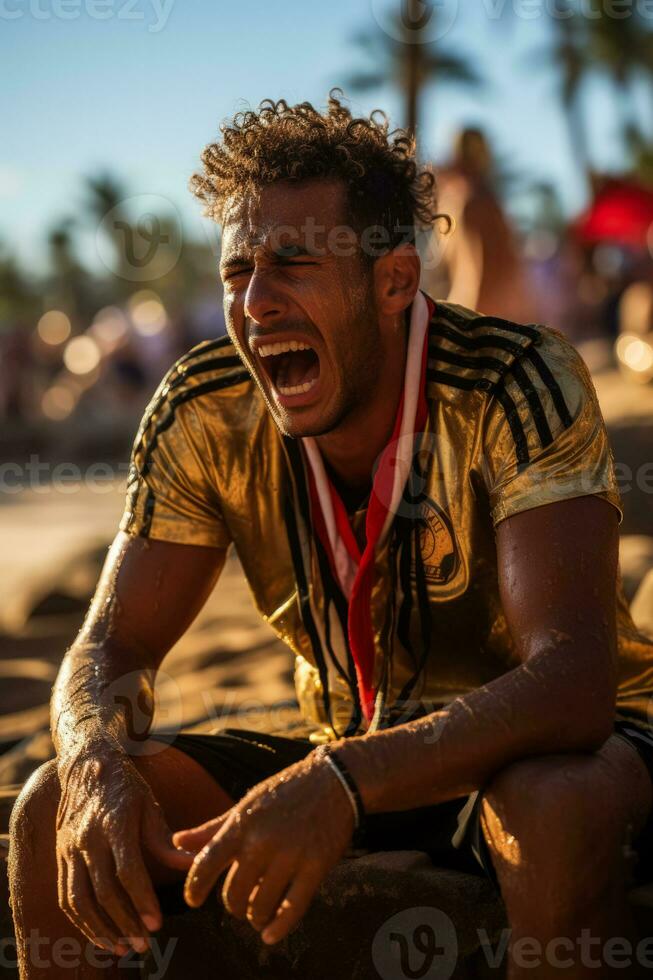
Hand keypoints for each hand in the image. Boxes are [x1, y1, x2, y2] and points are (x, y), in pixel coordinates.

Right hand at [55, 742, 192, 955]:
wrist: (86, 764)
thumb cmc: (126, 786)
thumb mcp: (150, 805)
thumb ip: (165, 841)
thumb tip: (193, 866)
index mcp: (115, 822)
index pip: (127, 871)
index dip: (142, 901)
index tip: (157, 924)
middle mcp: (88, 837)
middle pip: (103, 892)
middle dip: (124, 922)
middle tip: (144, 943)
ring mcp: (70, 847)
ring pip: (79, 900)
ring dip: (99, 929)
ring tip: (121, 948)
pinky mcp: (61, 854)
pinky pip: (66, 895)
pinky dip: (81, 921)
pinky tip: (99, 933)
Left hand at [173, 751, 355, 944]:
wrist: (334, 781)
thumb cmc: (286, 791)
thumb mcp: (247, 804)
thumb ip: (212, 828)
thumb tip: (178, 842)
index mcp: (242, 824)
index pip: (205, 864)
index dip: (194, 888)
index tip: (193, 901)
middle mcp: (262, 841)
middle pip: (233, 894)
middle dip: (233, 905)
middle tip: (239, 904)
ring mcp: (290, 855)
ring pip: (260, 906)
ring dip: (254, 916)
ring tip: (257, 912)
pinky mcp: (316, 867)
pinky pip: (292, 910)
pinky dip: (278, 929)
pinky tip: (269, 935)